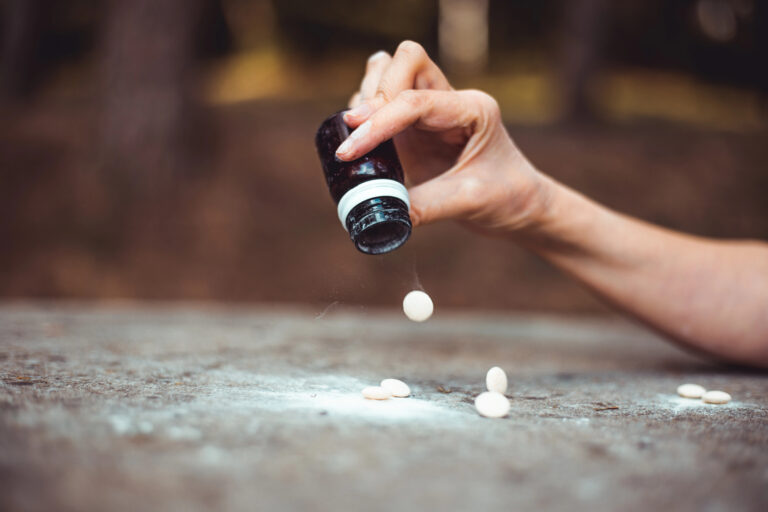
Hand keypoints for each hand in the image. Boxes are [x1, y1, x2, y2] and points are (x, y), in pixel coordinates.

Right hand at [336, 41, 553, 234]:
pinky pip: (381, 101)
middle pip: (404, 62)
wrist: (520, 207)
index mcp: (472, 110)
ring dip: (367, 97)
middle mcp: (450, 101)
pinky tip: (363, 143)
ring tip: (358, 138)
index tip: (350, 149)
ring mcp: (430, 112)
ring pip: (389, 72)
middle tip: (355, 138)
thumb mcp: (470, 203)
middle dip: (374, 95)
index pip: (416, 100)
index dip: (378, 121)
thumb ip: (426, 206)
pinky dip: (364, 114)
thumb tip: (382, 210)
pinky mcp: (415, 128)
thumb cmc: (508, 198)